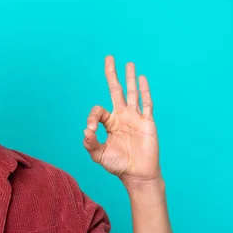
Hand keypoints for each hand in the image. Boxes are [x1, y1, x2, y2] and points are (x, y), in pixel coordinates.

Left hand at [83, 55, 161, 187]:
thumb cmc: (118, 165)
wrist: (137, 174)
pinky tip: (141, 78)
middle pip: (116, 91)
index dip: (92, 117)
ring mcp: (135, 118)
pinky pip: (146, 103)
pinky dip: (144, 90)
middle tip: (108, 58)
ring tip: (128, 63)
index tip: (91, 129)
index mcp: (109, 124)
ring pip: (132, 93)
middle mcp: (122, 117)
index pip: (98, 111)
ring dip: (129, 78)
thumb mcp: (99, 155)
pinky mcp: (147, 122)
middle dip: (111, 75)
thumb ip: (90, 144)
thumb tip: (85, 131)